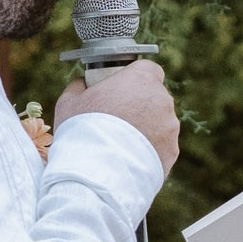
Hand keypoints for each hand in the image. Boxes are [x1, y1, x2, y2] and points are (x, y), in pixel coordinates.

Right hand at [58, 61, 178, 171]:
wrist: (97, 172)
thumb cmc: (82, 131)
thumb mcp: (70, 101)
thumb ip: (80, 86)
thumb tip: (82, 83)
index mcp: (140, 79)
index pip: (147, 69)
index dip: (134, 78)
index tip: (122, 89)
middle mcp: (161, 99)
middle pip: (154, 97)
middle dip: (139, 105)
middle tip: (117, 120)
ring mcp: (170, 126)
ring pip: (160, 122)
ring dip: (146, 129)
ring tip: (122, 144)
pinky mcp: (172, 151)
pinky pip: (162, 146)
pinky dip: (150, 150)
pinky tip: (130, 158)